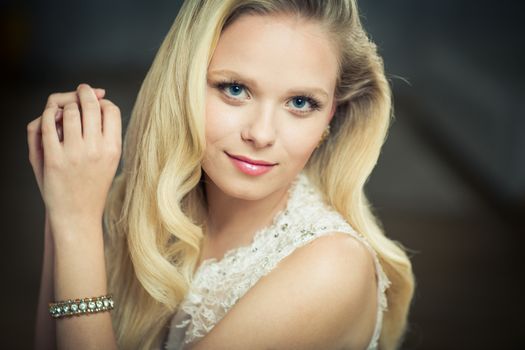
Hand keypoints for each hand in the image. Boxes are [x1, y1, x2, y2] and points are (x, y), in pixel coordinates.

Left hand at [27, 84, 121, 232]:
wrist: (77, 214)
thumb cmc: (92, 184)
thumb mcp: (109, 160)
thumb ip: (105, 131)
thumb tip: (97, 99)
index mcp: (114, 149)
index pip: (111, 110)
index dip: (102, 101)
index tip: (95, 103)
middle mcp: (97, 149)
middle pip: (91, 104)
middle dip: (84, 92)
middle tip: (81, 90)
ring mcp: (74, 154)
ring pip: (70, 110)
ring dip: (66, 104)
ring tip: (65, 111)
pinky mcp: (53, 158)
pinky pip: (49, 124)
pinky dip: (49, 115)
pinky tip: (52, 118)